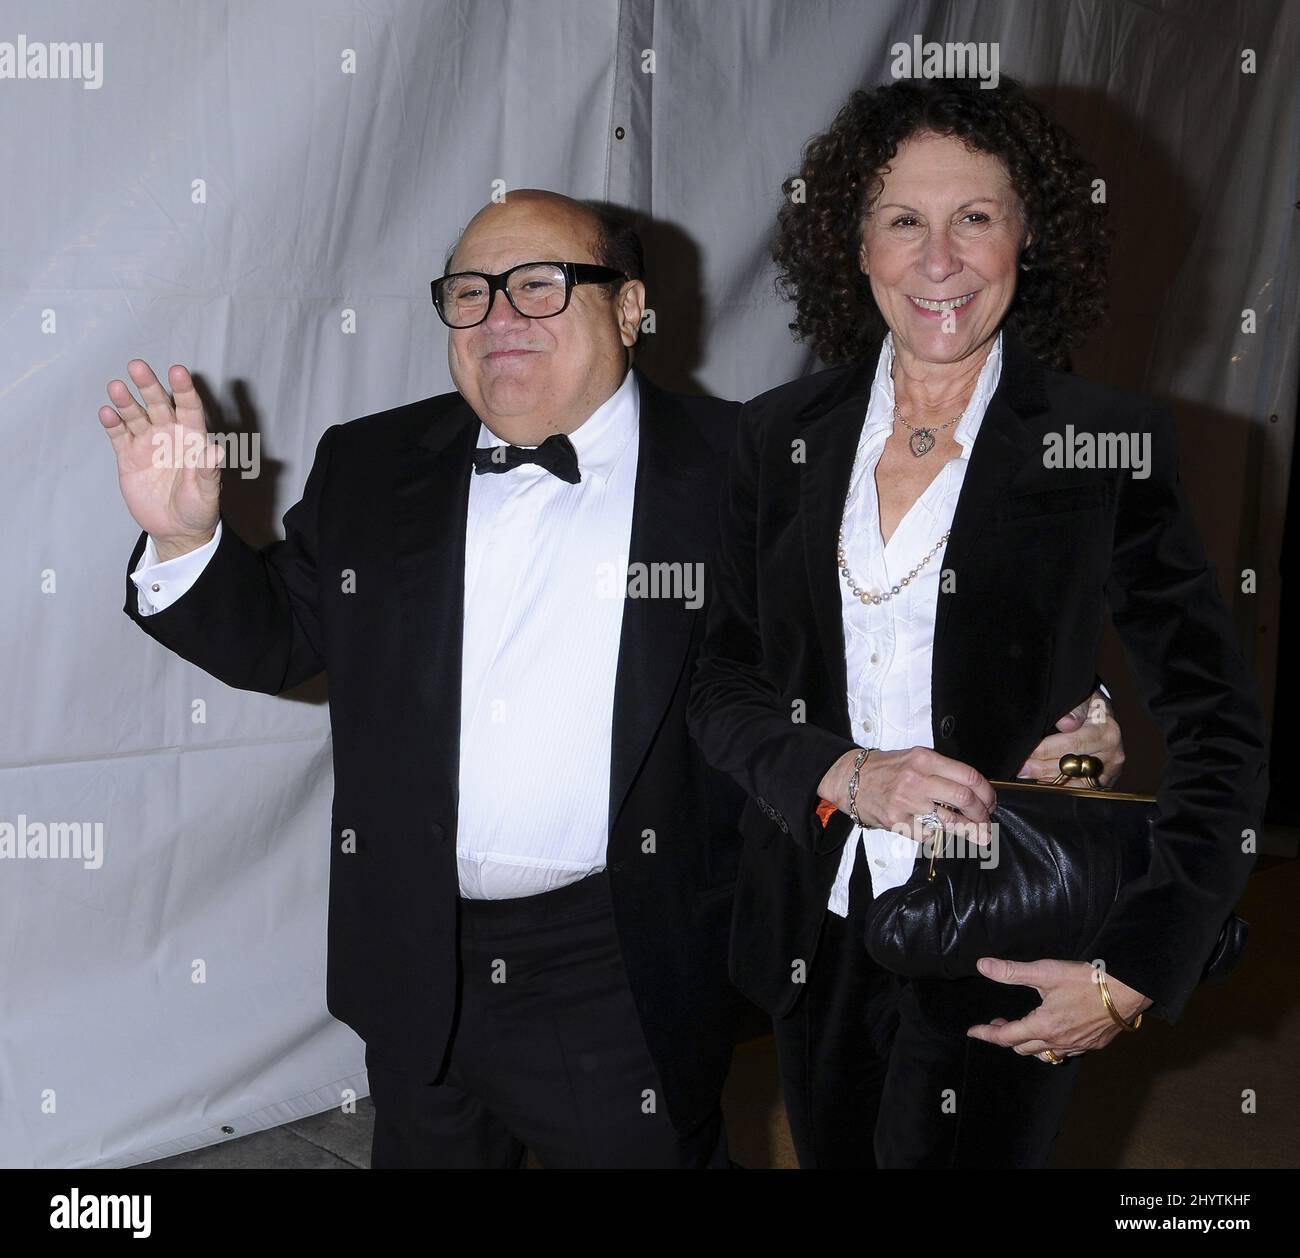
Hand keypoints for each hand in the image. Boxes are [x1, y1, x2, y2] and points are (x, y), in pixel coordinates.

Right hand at [99, 360, 221, 559]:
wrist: (176, 530)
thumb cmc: (199, 509)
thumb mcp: (206, 494)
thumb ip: (209, 473)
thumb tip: (217, 451)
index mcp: (193, 439)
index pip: (189, 409)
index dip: (184, 390)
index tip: (177, 371)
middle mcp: (169, 435)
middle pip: (158, 404)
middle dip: (149, 385)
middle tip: (137, 366)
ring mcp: (148, 444)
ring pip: (136, 415)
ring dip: (126, 401)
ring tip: (116, 387)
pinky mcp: (129, 457)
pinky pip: (119, 435)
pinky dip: (112, 424)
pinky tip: (106, 412)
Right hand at [817, 746, 995, 845]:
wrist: (849, 778)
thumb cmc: (884, 768)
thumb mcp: (913, 758)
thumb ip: (940, 770)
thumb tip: (971, 790)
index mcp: (924, 759)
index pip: (968, 776)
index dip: (986, 792)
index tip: (990, 801)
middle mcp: (917, 779)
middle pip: (964, 798)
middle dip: (982, 814)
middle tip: (985, 821)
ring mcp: (906, 801)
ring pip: (951, 820)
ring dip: (968, 830)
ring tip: (976, 833)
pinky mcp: (897, 821)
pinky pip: (928, 833)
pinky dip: (936, 834)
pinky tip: (936, 829)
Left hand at [966, 957, 1152, 1057]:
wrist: (1127, 991)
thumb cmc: (1086, 980)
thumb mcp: (1045, 972)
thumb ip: (1012, 971)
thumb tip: (983, 966)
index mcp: (1043, 1026)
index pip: (1006, 1036)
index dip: (986, 1033)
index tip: (973, 1032)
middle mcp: (1058, 1042)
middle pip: (1024, 1048)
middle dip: (1006, 1037)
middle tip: (997, 1024)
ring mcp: (1077, 1046)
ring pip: (1045, 1054)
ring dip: (1029, 1044)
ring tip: (1022, 1030)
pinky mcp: (1093, 1044)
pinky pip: (1066, 1052)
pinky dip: (1052, 1047)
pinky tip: (1054, 1034)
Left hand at [1018, 688, 1124, 786]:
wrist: (1102, 717)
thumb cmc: (1088, 707)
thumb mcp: (1082, 699)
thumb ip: (1075, 708)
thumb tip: (1068, 723)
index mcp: (1107, 732)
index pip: (1072, 744)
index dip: (1045, 749)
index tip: (1026, 752)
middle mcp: (1113, 754)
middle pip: (1071, 766)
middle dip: (1042, 767)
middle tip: (1020, 768)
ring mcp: (1110, 771)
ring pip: (1073, 782)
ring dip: (1048, 780)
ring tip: (1028, 774)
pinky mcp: (1104, 782)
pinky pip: (1079, 790)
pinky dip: (1059, 787)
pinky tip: (1043, 781)